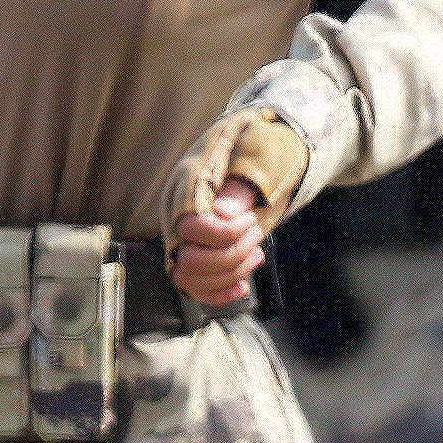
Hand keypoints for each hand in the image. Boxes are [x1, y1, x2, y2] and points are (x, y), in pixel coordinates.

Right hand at [161, 100, 318, 316]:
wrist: (266, 152)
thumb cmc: (263, 148)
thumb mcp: (259, 154)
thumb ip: (240, 184)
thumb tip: (224, 214)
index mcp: (186, 186)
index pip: (190, 228)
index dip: (223, 234)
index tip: (250, 220)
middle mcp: (177, 215)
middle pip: (188, 260)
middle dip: (230, 257)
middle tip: (257, 236)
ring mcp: (183, 235)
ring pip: (190, 278)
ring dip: (229, 275)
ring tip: (256, 255)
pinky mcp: (195, 251)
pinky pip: (195, 287)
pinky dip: (219, 294)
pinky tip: (243, 286)